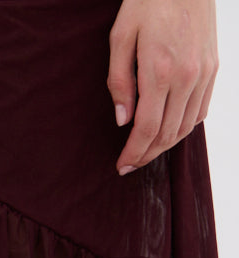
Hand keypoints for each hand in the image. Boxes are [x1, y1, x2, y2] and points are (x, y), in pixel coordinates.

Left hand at [107, 0, 217, 173]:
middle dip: (146, 155)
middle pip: (167, 135)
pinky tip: (168, 131)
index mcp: (160, 71)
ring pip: (185, 127)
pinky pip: (200, 111)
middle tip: (130, 164)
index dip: (133, 153)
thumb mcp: (121, 36)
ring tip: (146, 151)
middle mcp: (186, 77)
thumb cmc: (147, 1)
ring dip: (165, 146)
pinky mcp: (213, 67)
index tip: (121, 166)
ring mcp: (203, 73)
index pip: (146, 129)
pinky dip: (184, 128)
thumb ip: (119, 81)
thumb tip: (123, 120)